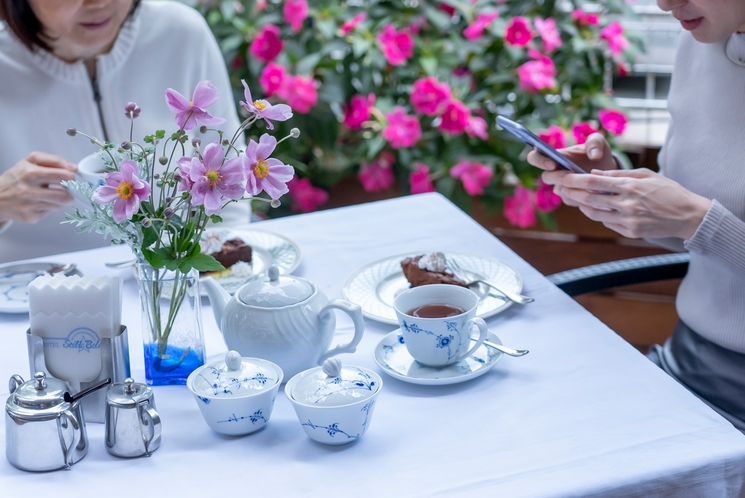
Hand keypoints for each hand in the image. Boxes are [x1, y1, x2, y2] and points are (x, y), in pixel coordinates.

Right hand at [0, 152, 76, 223]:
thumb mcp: (30, 161)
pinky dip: (50, 206)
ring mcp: (30, 206)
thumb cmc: (16, 177)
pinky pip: (51, 212)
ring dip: (59, 199)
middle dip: (69, 191)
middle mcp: (29, 191)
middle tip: (65, 188)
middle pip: (65, 195)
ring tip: (50, 193)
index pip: (64, 176)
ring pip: (59, 204)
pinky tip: (41, 201)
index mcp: (31, 173)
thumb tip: (73, 167)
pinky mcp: (31, 217)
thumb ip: (53, 160)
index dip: (71, 177)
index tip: (70, 177)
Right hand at [529, 133, 617, 206]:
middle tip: (571, 175)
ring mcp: (560, 186)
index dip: (539, 160)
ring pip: (559, 191)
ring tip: (588, 183)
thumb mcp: (600, 142)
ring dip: (571, 188)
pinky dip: (580, 196)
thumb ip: (595, 143)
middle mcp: (554, 172)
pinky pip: (569, 200)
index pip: (535, 157)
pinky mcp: (569, 197)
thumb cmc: (600, 153)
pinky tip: (593, 192)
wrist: (608, 170)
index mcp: (555, 156)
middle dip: (558, 177)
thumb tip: (594, 155)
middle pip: (546, 177)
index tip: (552, 163)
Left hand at [553, 168, 711, 239]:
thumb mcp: (646, 174)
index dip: (573, 180)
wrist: (688, 215)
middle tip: (560, 188)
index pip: (593, 182)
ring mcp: (627, 220)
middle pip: (588, 199)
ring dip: (581, 205)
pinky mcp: (629, 232)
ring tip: (575, 198)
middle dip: (571, 193)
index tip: (562, 177)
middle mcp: (626, 204)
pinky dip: (598, 214)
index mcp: (629, 186)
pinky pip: (606, 223)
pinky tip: (595, 208)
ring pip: (593, 213)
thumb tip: (594, 173)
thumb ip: (618, 174)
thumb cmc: (668, 191)